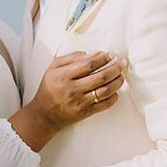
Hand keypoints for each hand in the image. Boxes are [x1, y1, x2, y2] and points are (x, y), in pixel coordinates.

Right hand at [9, 51, 126, 150]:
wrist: (45, 113)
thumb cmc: (50, 87)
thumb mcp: (54, 68)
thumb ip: (72, 57)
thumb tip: (93, 53)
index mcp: (64, 75)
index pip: (89, 64)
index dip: (103, 58)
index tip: (110, 54)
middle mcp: (73, 89)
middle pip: (101, 76)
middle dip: (115, 68)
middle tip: (122, 62)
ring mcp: (80, 102)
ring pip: (106, 90)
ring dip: (117, 81)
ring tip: (121, 75)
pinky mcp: (86, 112)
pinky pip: (105, 104)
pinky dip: (114, 97)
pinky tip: (115, 91)